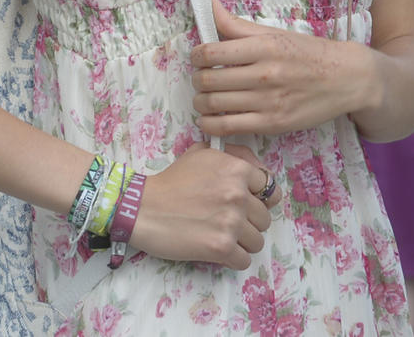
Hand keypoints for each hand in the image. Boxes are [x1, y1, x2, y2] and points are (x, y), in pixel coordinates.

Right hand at [130, 143, 273, 269]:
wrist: (143, 208)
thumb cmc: (172, 180)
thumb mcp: (203, 153)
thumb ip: (235, 156)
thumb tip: (259, 171)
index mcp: (239, 170)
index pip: (271, 190)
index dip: (259, 199)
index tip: (247, 205)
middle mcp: (239, 195)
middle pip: (265, 218)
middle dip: (250, 222)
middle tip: (229, 223)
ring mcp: (231, 222)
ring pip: (257, 241)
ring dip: (243, 242)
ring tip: (224, 238)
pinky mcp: (220, 247)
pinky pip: (244, 260)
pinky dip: (234, 259)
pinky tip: (220, 252)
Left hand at [191, 3, 382, 137]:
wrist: (347, 78)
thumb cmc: (309, 53)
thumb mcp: (276, 33)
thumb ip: (237, 24)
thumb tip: (208, 3)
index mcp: (265, 46)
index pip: (210, 53)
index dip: (195, 56)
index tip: (199, 58)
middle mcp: (265, 73)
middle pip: (208, 81)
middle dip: (197, 80)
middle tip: (202, 78)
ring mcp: (268, 101)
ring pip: (213, 105)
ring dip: (200, 102)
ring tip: (205, 98)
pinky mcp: (272, 123)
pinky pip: (227, 127)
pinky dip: (209, 124)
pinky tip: (210, 118)